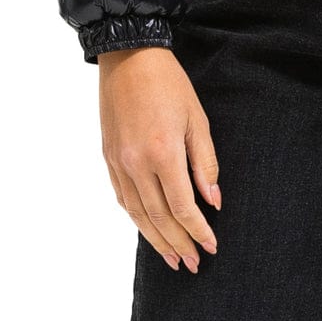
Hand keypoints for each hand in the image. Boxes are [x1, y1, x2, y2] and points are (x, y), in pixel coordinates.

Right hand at [98, 46, 221, 272]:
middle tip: (193, 263)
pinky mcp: (109, 158)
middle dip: (179, 243)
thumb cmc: (168, 83)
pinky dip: (137, 219)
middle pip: (159, 217)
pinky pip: (123, 198)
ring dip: (156, 240)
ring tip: (172, 258)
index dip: (197, 230)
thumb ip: (205, 162)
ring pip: (138, 214)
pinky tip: (148, 230)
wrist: (129, 57)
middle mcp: (136, 163)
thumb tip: (213, 199)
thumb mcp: (197, 118)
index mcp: (162, 152)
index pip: (182, 206)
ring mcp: (119, 162)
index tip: (211, 246)